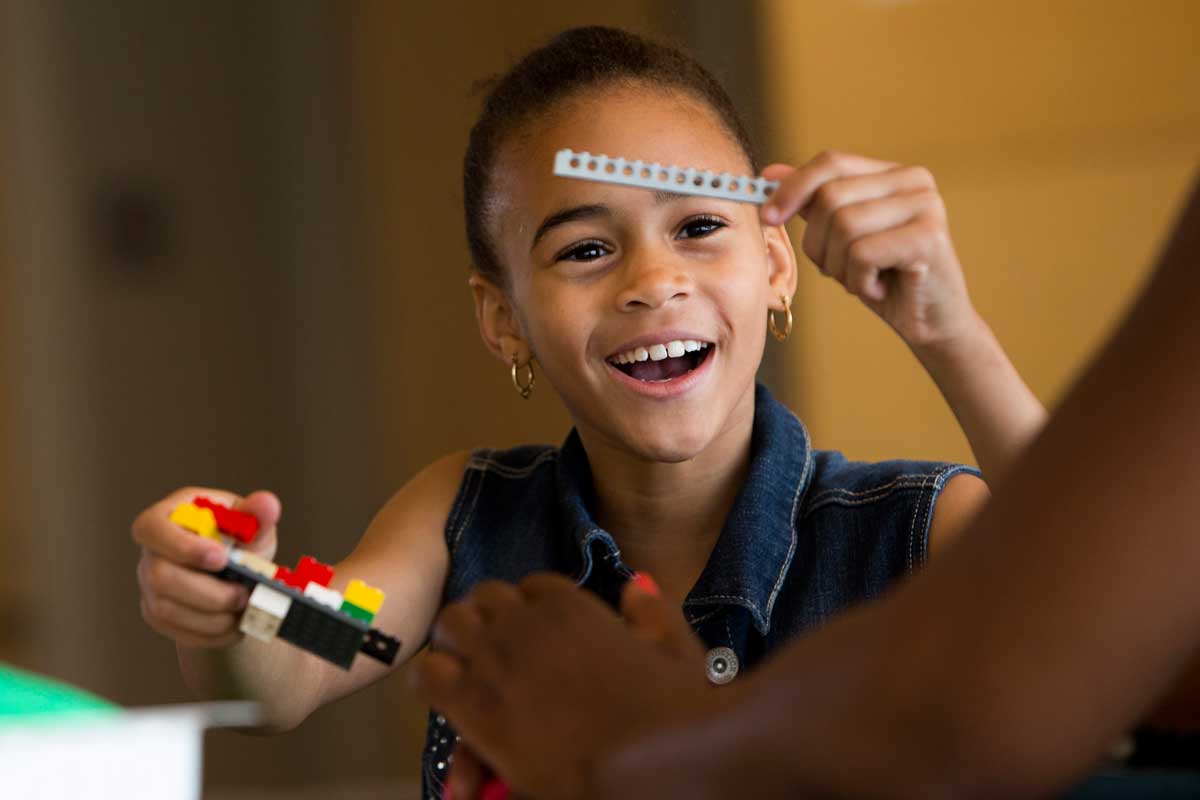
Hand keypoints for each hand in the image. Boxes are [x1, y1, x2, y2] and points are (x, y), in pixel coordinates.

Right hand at [133, 487, 279, 648]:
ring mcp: (149, 584)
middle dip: (208, 591)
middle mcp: (152, 550)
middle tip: (244, 595)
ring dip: (211, 617)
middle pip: (159, 576)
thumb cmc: (241, 537)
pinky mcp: (157, 612)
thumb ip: (258, 514)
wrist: (237, 571)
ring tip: (244, 611)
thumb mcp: (253, 522)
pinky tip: (236, 627)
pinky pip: (176, 630)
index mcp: (169, 516)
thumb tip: (267, 504)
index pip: (151, 528)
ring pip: (166, 609)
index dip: (182, 546)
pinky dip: (211, 633)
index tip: (221, 558)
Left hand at [412, 574, 709, 799]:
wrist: (650, 765)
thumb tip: (639, 583)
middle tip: (493, 647)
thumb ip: (653, 614)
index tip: (533, 632)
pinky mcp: (475, 706)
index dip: (531, 610)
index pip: (535, 588)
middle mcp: (528, 624)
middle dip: (489, 618)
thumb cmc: (674, 714)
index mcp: (573, 608)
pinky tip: (445, 695)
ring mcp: (497, 661)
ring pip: (452, 624)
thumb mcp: (677, 652)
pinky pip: (430, 675)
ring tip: (464, 665)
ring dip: (457, 641)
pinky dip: (433, 680)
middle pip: (486, 598)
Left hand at [761, 150, 980, 349]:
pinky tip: (879, 288)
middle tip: (835, 269)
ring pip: (843, 225)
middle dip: (818, 243)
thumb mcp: (841, 237)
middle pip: (830, 197)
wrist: (931, 321)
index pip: (831, 162)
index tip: (767, 217)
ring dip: (838, 266)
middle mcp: (914, 180)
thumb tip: (769, 174)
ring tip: (861, 280)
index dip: (792, 189)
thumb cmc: (885, 279)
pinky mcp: (928, 237)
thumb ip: (812, 203)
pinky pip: (862, 253)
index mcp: (894, 172)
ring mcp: (925, 206)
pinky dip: (858, 280)